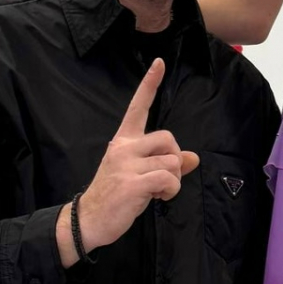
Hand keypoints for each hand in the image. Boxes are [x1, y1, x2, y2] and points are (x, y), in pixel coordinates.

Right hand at [76, 60, 199, 250]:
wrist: (89, 220)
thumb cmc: (116, 197)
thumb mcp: (141, 176)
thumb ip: (166, 165)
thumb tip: (193, 158)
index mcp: (123, 141)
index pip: (137, 107)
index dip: (149, 85)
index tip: (159, 63)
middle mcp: (123, 147)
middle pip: (168, 138)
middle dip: (175, 159)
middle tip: (164, 178)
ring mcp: (126, 164)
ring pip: (172, 161)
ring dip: (174, 181)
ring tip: (157, 192)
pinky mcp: (131, 183)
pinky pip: (168, 179)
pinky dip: (171, 190)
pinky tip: (158, 197)